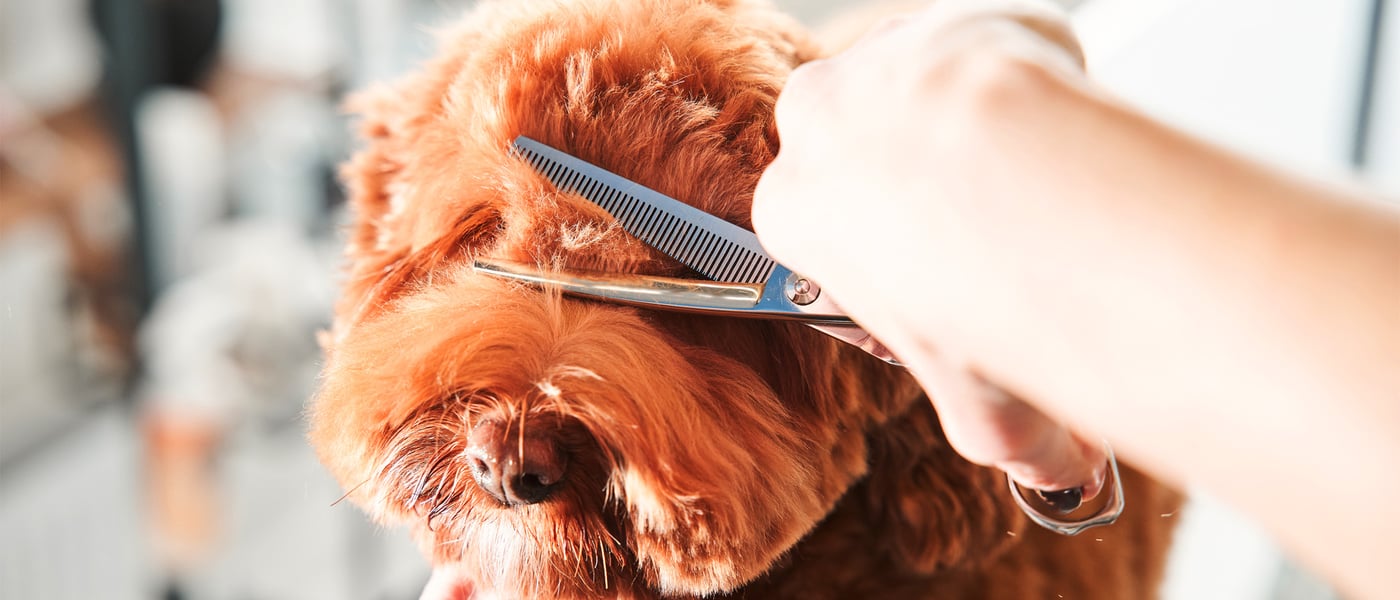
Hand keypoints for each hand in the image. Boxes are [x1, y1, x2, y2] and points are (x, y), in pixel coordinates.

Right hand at [754, 0, 1104, 497]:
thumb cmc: (962, 279)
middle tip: (1001, 230)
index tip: (948, 280)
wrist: (1006, 174)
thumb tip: (1058, 473)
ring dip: (971, 126)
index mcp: (793, 209)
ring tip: (1035, 178)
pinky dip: (1025, 77)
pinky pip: (988, 46)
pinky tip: (1057, 122)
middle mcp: (818, 121)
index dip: (898, 259)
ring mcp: (879, 58)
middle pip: (875, 150)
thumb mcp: (974, 402)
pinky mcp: (945, 16)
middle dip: (930, 182)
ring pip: (925, 92)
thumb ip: (1009, 437)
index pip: (834, 229)